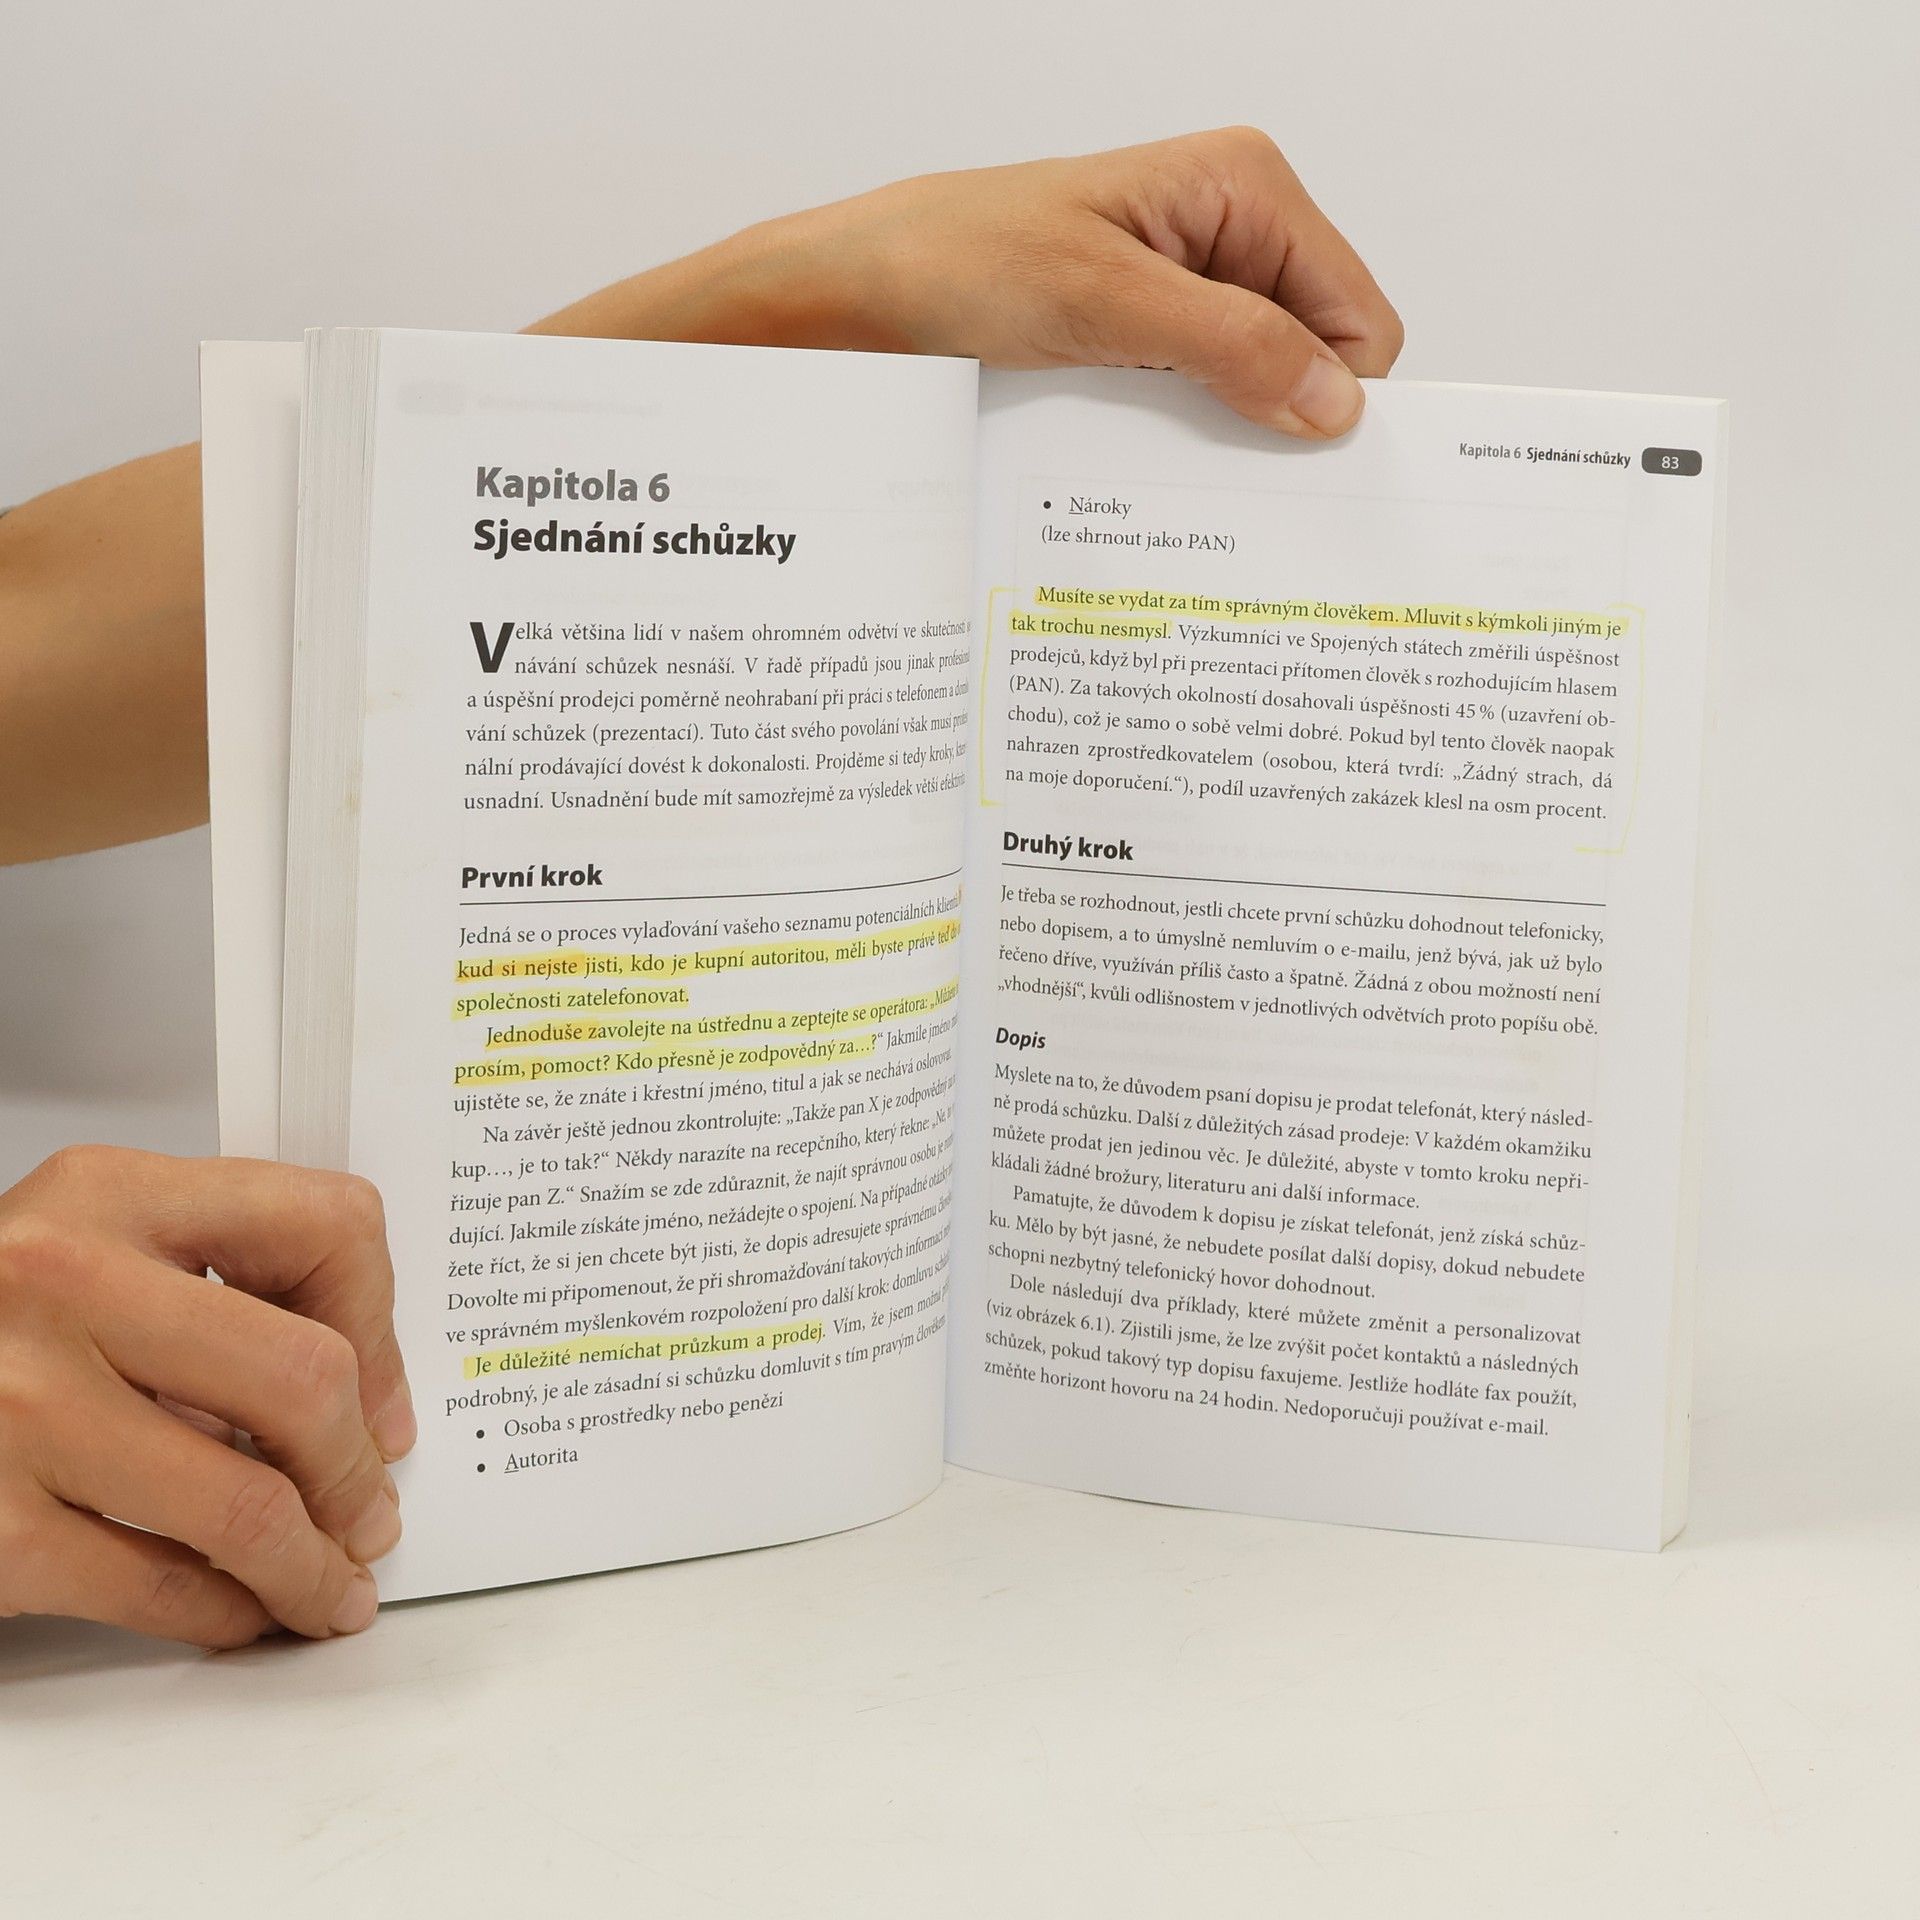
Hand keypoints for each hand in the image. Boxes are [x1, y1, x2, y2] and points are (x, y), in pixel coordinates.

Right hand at [0, 1147, 414, 1646]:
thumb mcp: (94, 1250)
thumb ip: (222, 1287)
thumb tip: (369, 1405)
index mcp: (109, 1195)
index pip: (323, 1226)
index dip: (383, 1326)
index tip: (387, 1399)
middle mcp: (62, 1284)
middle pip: (303, 1378)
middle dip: (359, 1470)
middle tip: (372, 1512)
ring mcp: (20, 1407)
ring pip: (248, 1504)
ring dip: (314, 1565)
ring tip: (331, 1584)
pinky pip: (160, 1584)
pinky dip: (227, 1611)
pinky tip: (245, 1610)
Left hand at [535, 127, 1403, 438]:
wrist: (854, 294)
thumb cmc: (959, 261)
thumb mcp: (1106, 304)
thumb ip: (1233, 347)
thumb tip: (1334, 402)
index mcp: (1243, 186)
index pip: (1357, 315)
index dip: (1337, 393)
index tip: (1299, 464)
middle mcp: (1225, 231)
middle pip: (1312, 354)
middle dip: (1281, 416)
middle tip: (1225, 477)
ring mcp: (1183, 287)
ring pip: (1255, 387)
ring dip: (1221, 432)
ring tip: (1161, 457)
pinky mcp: (1140, 334)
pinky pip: (1197, 400)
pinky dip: (1179, 434)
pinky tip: (1136, 455)